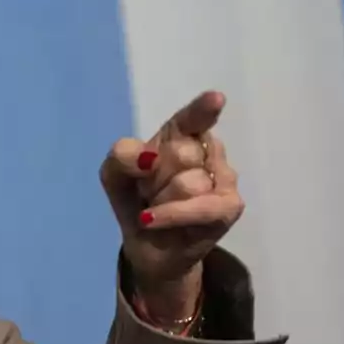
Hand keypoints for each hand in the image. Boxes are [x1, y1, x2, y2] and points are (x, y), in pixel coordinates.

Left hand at [100, 91, 244, 320]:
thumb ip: (122, 155)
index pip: (192, 118)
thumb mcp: (114, 174)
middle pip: (179, 152)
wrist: (146, 244)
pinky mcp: (229, 206)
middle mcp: (207, 151)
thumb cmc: (135, 199)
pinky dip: (171, 215)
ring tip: (161, 206)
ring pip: (187, 182)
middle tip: (150, 190)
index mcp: (180, 135)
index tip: (215, 99)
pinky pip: (200, 207)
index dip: (202, 109)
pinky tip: (152, 219)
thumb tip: (149, 158)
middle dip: (153, 177)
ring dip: (162, 200)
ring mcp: (223, 177)